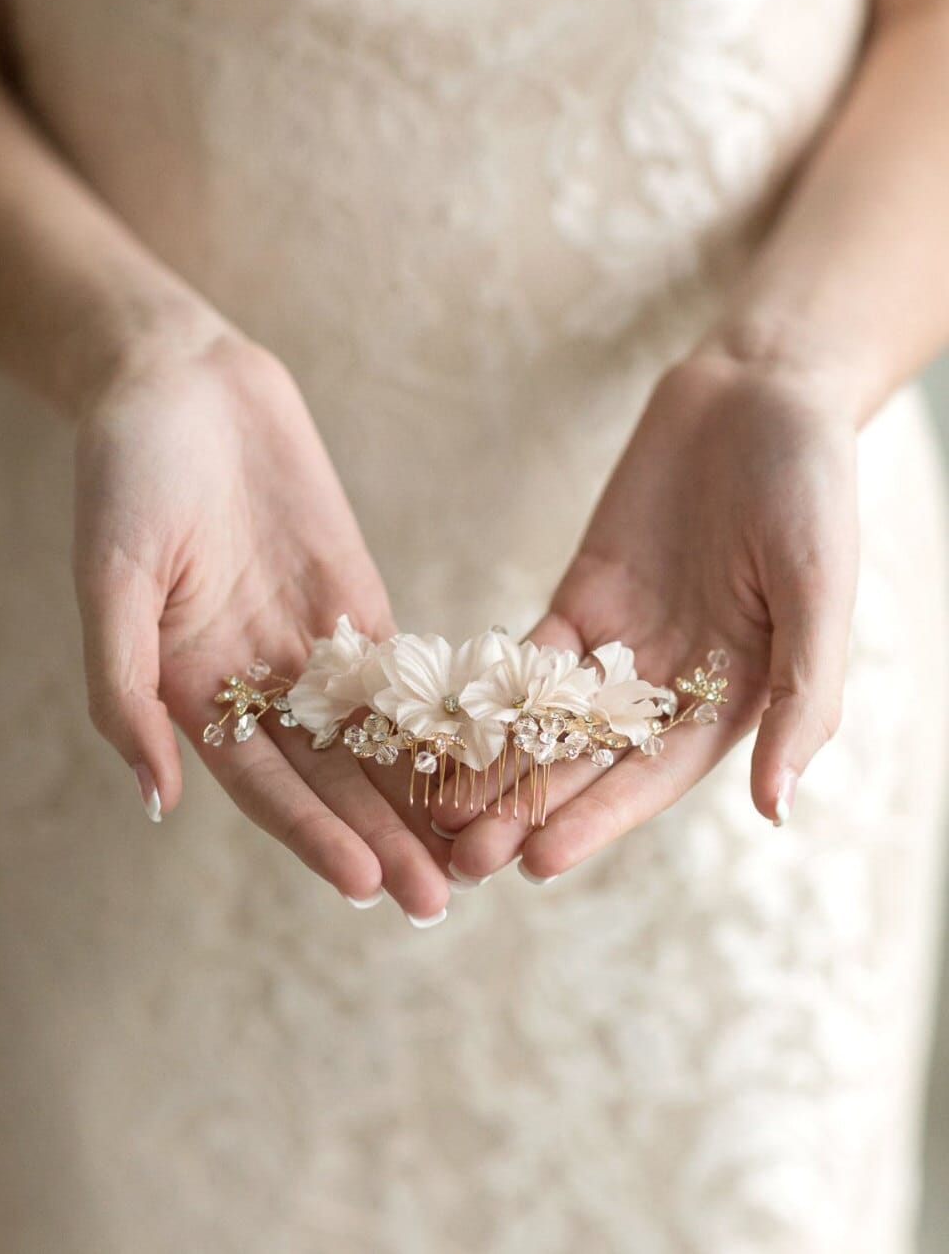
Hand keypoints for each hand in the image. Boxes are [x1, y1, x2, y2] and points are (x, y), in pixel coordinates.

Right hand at [73, 326, 449, 919]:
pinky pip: (405, 672)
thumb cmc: (127, 474)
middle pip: (331, 779)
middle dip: (384, 838)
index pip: (264, 787)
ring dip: (420, 798)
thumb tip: (154, 798)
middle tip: (441, 899)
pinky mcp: (357, 602)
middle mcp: (258, 685)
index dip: (314, 836)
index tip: (368, 886)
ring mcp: (312, 646)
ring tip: (474, 852)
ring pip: (376, 739)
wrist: (182, 380)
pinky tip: (484, 760)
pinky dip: (440, 719)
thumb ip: (124, 688)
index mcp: (193, 693)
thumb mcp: (110, 579)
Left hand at [439, 354, 859, 880]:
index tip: (539, 863)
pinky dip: (485, 689)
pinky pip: (526, 653)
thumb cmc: (811, 490)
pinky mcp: (580, 596)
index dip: (596, 819)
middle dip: (526, 809)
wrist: (760, 392)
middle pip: (587, 761)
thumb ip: (800, 698)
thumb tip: (775, 808)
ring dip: (495, 765)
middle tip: (461, 861)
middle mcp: (670, 684)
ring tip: (436, 813)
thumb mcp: (818, 593)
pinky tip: (437, 724)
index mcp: (732, 699)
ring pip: (546, 719)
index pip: (652, 778)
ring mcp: (620, 641)